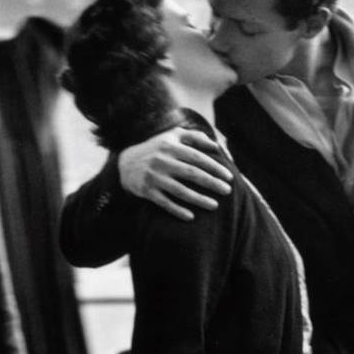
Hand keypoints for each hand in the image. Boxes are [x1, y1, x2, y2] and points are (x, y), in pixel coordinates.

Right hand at [118, 127, 232, 220]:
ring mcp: (153, 177)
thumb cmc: (156, 148)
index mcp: (170, 146)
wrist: (124, 163)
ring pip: (180, 191)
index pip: (197, 157)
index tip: (229, 177)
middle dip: (212, 183)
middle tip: (228, 191)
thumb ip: (194, 137)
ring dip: (199, 199)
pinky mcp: (146, 191)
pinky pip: (164, 203)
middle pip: (191, 174)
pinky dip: (177, 210)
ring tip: (215, 205)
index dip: (214, 167)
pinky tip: (191, 217)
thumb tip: (216, 146)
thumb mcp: (172, 136)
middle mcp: (162, 161)